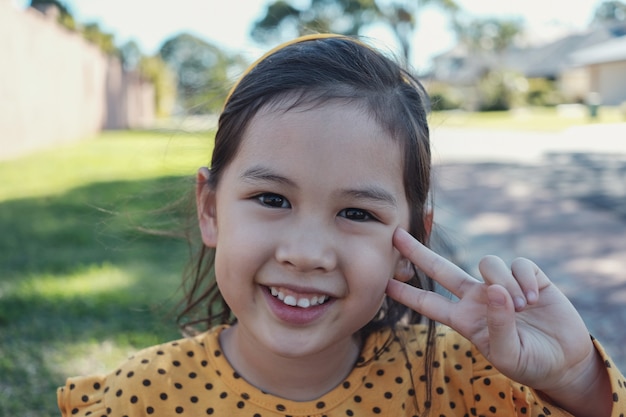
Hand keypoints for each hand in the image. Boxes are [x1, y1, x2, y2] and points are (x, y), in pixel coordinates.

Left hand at [386, 228, 603, 395]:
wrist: (565, 360)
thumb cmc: (530, 362)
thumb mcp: (508, 354)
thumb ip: (498, 326)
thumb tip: (493, 291)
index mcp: (465, 319)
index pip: (429, 304)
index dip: (407, 294)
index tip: (384, 283)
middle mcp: (477, 297)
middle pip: (441, 268)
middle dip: (418, 251)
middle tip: (395, 234)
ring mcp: (500, 284)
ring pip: (487, 263)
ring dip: (504, 283)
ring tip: (522, 308)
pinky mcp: (527, 276)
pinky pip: (517, 263)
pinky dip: (524, 279)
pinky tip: (534, 298)